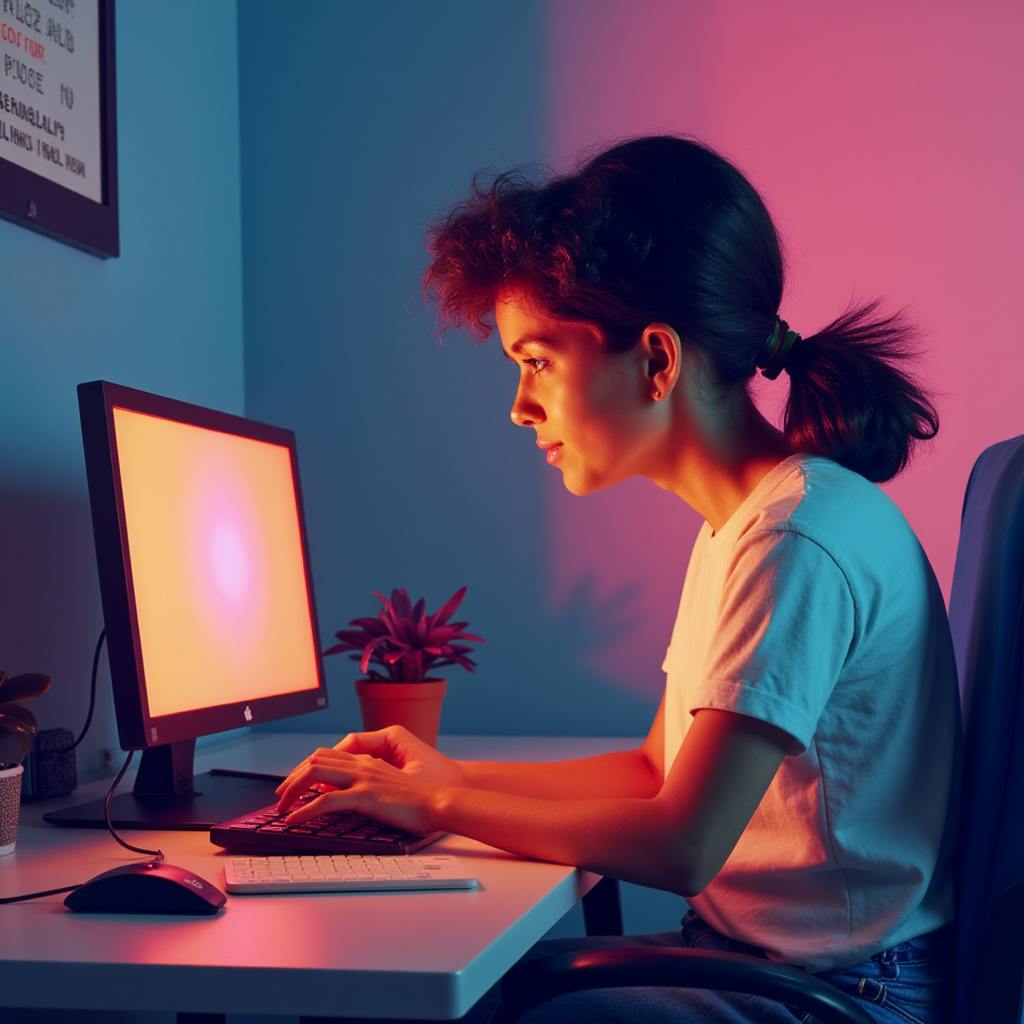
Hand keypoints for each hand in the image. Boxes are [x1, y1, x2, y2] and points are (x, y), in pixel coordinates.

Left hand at [274, 748, 438, 834]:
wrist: (441, 802)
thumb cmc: (421, 801)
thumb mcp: (391, 788)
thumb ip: (369, 786)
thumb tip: (346, 796)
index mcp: (369, 762)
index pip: (327, 756)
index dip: (305, 768)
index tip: (294, 786)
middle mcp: (363, 765)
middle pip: (315, 761)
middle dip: (292, 778)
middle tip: (280, 798)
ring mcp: (364, 778)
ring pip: (315, 774)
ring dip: (292, 791)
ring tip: (281, 809)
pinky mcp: (366, 796)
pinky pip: (326, 799)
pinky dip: (305, 810)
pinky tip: (294, 820)